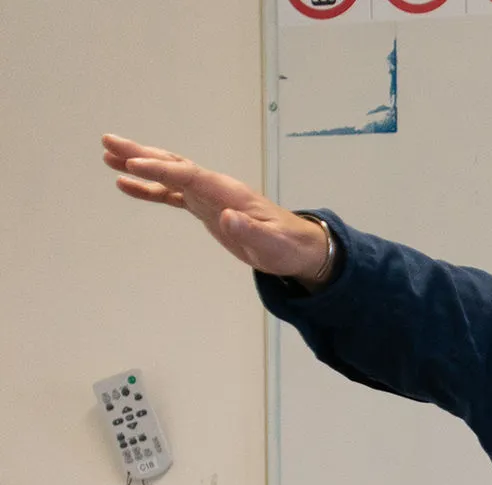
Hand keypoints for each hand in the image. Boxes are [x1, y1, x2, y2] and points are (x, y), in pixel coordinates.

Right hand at [101, 134, 333, 283]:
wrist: (297, 248)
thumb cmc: (287, 246)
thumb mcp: (272, 245)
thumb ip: (252, 232)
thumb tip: (228, 217)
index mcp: (228, 192)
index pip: (189, 175)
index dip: (162, 169)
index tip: (134, 165)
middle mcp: (215, 188)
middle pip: (173, 164)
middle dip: (141, 154)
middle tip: (108, 142)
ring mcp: (208, 196)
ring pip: (169, 174)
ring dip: (139, 165)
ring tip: (107, 156)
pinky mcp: (205, 208)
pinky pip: (171, 194)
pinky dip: (149, 188)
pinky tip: (125, 184)